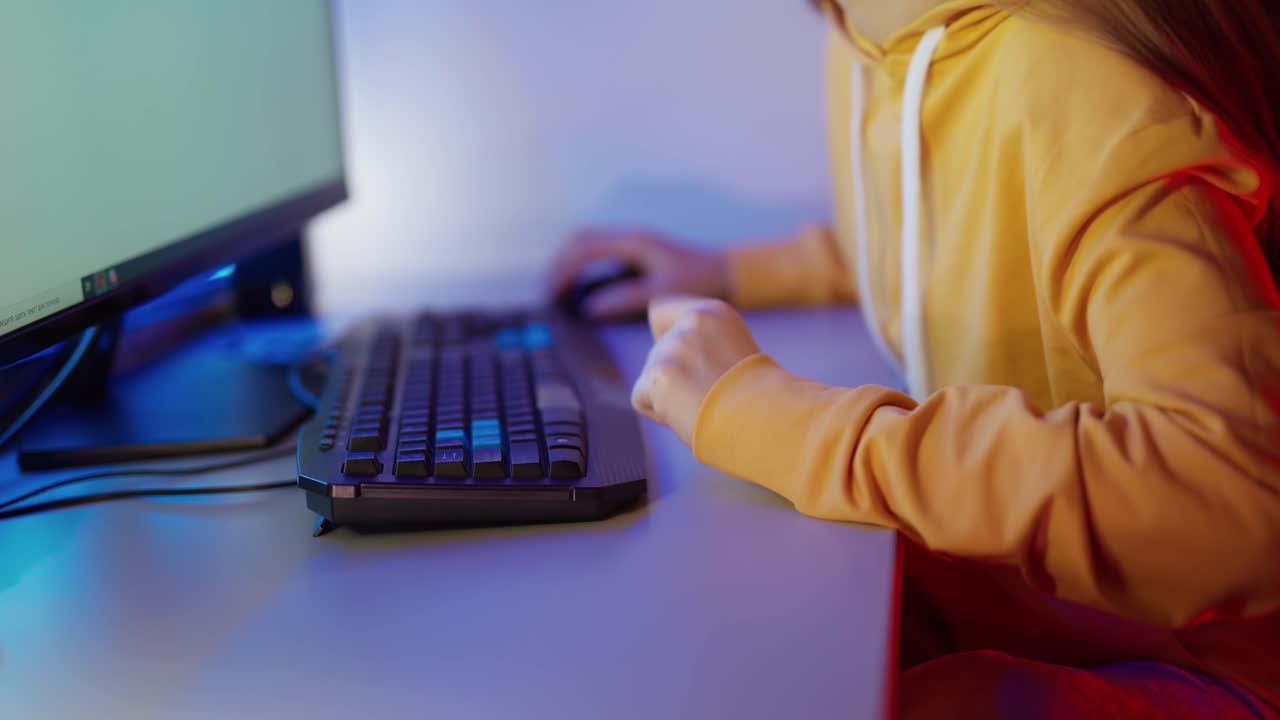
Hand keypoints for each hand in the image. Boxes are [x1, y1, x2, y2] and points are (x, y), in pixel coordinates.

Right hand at [547, 228, 729, 319]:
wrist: (725, 271)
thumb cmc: (697, 280)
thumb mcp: (661, 293)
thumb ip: (624, 299)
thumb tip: (589, 308)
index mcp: (633, 242)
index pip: (585, 247)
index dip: (564, 269)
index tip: (554, 292)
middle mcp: (629, 238)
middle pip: (580, 240)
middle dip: (560, 264)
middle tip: (549, 292)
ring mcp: (631, 244)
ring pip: (588, 245)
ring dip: (570, 264)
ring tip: (558, 291)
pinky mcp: (634, 254)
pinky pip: (600, 254)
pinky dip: (584, 268)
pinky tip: (580, 290)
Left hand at [631, 296, 760, 445]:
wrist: (766, 419)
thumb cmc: (757, 401)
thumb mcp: (734, 356)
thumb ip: (701, 349)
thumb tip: (668, 366)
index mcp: (714, 313)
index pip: (660, 311)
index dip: (663, 335)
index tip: (681, 359)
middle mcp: (691, 323)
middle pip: (656, 353)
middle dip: (673, 378)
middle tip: (708, 396)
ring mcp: (673, 347)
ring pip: (649, 379)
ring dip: (669, 397)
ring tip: (703, 406)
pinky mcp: (658, 375)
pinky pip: (641, 399)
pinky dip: (659, 414)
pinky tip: (689, 415)